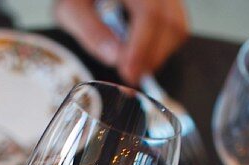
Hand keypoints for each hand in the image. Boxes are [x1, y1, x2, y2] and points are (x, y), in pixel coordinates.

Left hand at [55, 0, 188, 84]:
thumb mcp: (71, 8)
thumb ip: (90, 31)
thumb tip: (115, 57)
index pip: (150, 13)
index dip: (141, 48)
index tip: (128, 73)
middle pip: (170, 23)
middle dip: (150, 56)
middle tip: (129, 74)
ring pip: (177, 27)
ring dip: (156, 53)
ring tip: (132, 61)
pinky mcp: (170, 3)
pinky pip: (177, 27)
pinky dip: (162, 46)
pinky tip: (141, 50)